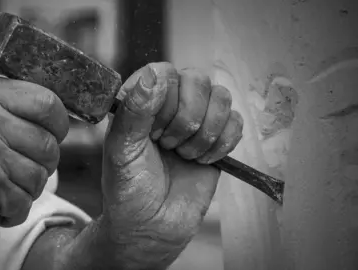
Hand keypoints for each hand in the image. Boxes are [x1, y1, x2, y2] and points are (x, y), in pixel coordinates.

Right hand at [0, 75, 68, 242]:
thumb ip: (10, 108)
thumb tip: (57, 121)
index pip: (48, 102)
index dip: (58, 125)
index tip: (52, 135)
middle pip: (50, 143)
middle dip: (45, 164)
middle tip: (23, 169)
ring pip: (40, 175)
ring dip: (28, 190)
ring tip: (4, 187)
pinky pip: (24, 201)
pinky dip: (14, 211)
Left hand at [101, 63, 242, 266]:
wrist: (152, 227)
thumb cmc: (129, 190)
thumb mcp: (121, 150)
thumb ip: (135, 111)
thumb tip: (154, 74)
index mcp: (141, 102)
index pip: (164, 72)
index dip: (166, 99)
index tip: (154, 132)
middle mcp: (170, 105)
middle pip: (198, 80)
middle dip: (187, 119)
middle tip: (168, 145)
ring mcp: (196, 121)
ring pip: (222, 97)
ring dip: (205, 133)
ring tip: (184, 155)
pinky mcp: (217, 140)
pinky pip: (236, 122)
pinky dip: (222, 143)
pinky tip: (202, 160)